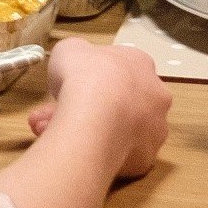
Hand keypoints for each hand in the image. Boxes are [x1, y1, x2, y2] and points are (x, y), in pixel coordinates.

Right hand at [23, 38, 171, 180]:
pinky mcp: (146, 158)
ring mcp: (154, 129)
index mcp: (141, 64)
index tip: (71, 85)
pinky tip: (72, 149)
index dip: (92, 78)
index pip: (121, 70)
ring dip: (87, 130)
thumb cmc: (83, 75)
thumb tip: (76, 64)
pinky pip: (117, 154)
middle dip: (85, 108)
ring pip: (117, 130)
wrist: (94, 117)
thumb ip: (77, 54)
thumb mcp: (69, 49)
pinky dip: (96, 152)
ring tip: (51, 132)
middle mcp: (156, 96)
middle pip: (119, 103)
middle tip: (54, 114)